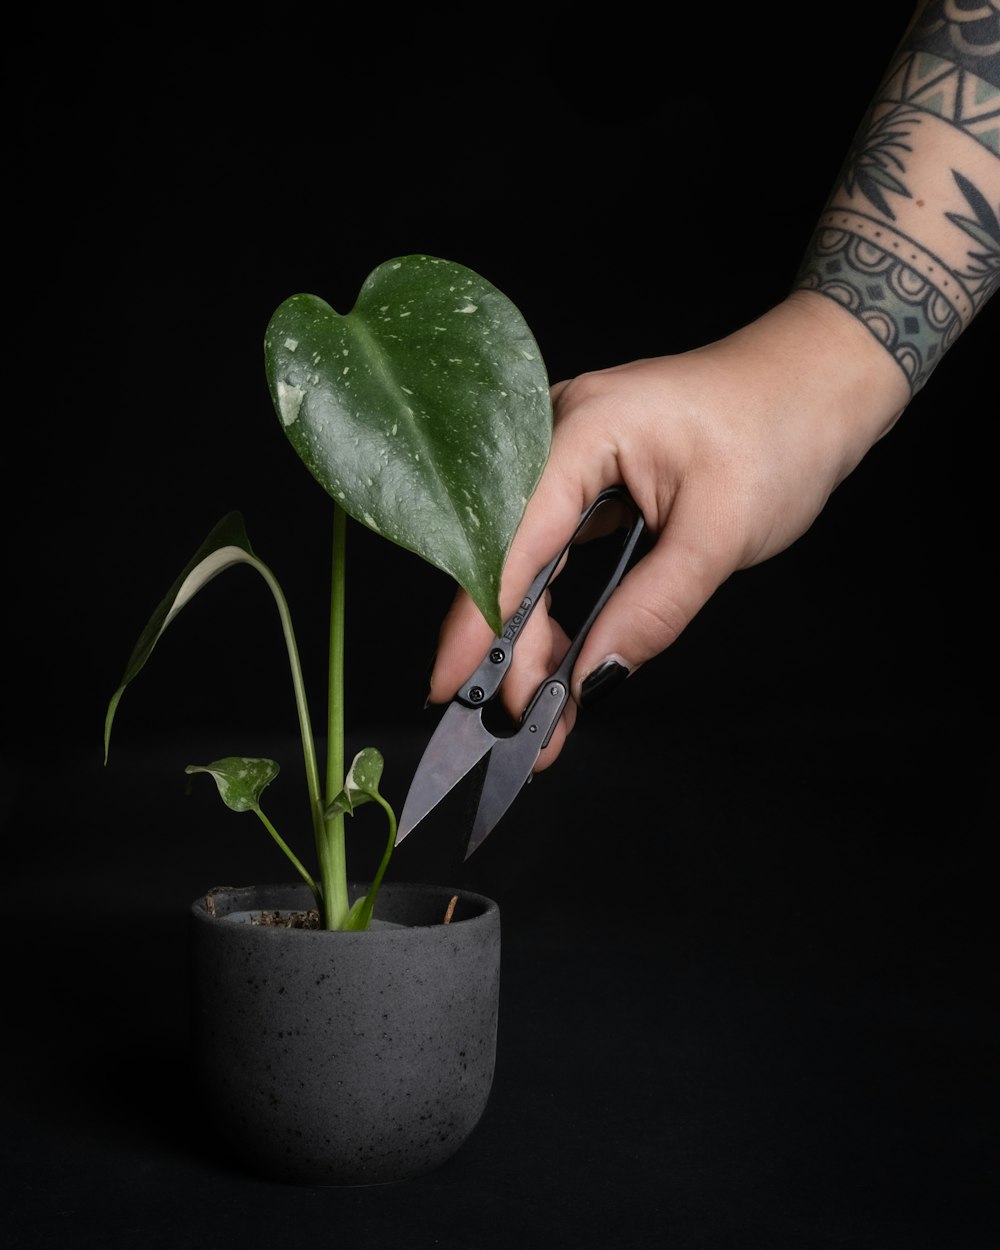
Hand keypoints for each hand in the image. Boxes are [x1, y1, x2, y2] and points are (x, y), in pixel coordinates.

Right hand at [428, 292, 909, 769]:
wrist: (816, 382)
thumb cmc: (779, 432)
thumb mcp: (722, 533)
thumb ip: (652, 608)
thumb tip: (591, 678)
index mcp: (577, 430)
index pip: (508, 539)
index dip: (478, 620)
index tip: (454, 688)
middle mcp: (551, 438)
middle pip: (505, 557)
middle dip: (508, 645)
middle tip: (523, 724)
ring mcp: (563, 459)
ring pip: (523, 564)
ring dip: (529, 637)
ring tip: (543, 712)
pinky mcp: (582, 481)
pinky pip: (549, 555)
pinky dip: (552, 611)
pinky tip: (558, 660)